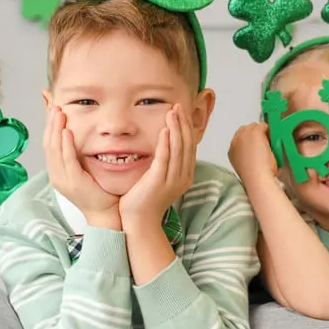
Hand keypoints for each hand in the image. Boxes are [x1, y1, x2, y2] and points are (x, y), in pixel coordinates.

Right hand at [43, 107, 119, 227]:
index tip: (51, 108)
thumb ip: (79, 152)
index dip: (48, 125)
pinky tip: (66, 132)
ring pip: (54, 150)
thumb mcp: (84, 168)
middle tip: (54, 105)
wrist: (105, 213)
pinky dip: (66, 145)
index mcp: (57, 171)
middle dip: (50, 123)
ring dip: (55, 129)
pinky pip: (67, 160)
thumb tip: (76, 134)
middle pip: (48, 144)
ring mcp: (62, 179)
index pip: (48, 144)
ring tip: (58, 113)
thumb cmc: (99, 191)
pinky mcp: (73, 181)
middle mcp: (56, 174)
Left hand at [119, 105, 195, 230]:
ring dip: (176, 128)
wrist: (139, 223)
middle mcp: (182, 177)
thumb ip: (163, 164)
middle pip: (187, 144)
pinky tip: (165, 130)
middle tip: (179, 106)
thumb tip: (163, 147)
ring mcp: (172, 180)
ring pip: (178, 149)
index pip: (189, 146)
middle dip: (183, 123)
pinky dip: (166, 143)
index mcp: (184, 176)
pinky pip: (165, 159)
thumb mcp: (159, 180)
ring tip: (173, 111)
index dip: (186, 127)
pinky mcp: (159, 182)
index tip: (181, 112)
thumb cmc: (144, 201)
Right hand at [229, 122, 278, 188]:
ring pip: (253, 126)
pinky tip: (273, 138)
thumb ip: (248, 157)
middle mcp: (235, 141)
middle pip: (244, 130)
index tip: (257, 144)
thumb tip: (257, 154)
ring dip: (260, 132)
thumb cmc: (254, 177)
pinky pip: (263, 125)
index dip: (249, 140)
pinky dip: (268, 130)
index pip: (239, 139)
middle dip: (253, 134)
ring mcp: (244, 135)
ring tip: (269, 141)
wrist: (257, 177)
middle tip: (264, 142)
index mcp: (232, 151)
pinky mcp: (255, 132)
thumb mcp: (247, 168)